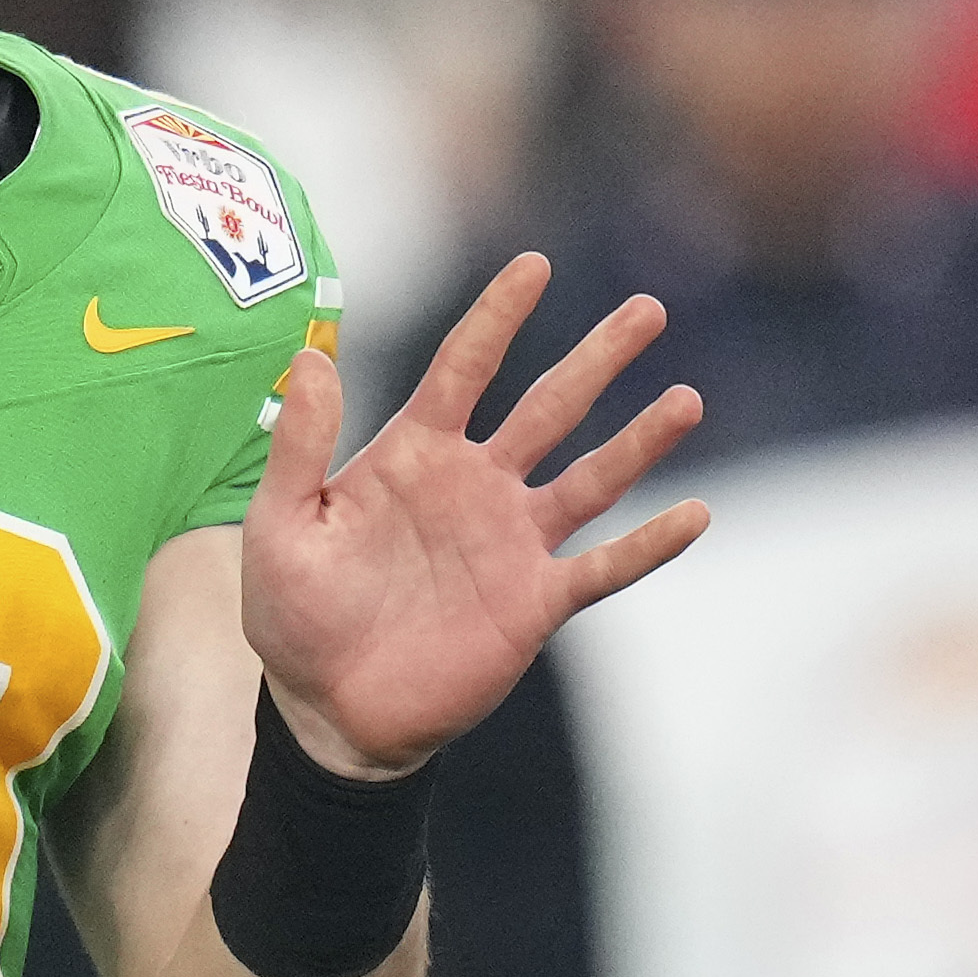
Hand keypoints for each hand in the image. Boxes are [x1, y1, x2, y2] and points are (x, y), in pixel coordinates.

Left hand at [241, 256, 705, 777]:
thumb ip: (302, 445)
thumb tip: (312, 357)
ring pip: (591, 478)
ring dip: (640, 441)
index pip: (464, 367)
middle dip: (598, 358)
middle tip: (648, 310)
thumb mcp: (282, 524)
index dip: (499, 317)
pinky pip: (603, 567)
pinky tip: (695, 514)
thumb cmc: (296, 613)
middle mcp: (476, 485)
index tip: (535, 266)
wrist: (330, 711)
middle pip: (549, 407)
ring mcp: (512, 542)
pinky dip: (649, 545)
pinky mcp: (535, 602)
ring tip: (687, 398)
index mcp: (415, 454)